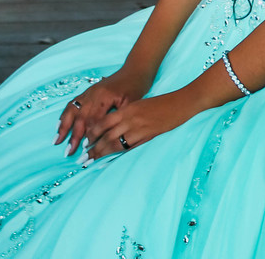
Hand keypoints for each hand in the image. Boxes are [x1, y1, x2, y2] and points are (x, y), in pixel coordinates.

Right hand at [55, 66, 151, 154]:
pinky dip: (65, 115)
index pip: (92, 120)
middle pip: (80, 117)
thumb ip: (117, 118)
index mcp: (104, 97)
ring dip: (64, 126)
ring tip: (57, 140)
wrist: (135, 70)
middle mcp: (93, 93)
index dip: (88, 136)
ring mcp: (88, 91)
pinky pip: (72, 103)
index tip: (84, 149)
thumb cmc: (136, 87)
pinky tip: (60, 125)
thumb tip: (105, 136)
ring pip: (72, 110)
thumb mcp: (131, 103)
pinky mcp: (87, 91)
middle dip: (73, 135)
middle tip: (69, 151)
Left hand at [83, 89, 200, 159]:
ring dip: (101, 153)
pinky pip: (128, 147)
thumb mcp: (140, 105)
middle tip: (83, 158)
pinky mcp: (147, 136)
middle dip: (93, 147)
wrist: (181, 103)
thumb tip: (112, 128)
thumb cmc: (162, 104)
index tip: (85, 142)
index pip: (103, 122)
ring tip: (91, 161)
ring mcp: (138, 127)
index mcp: (126, 108)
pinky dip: (117, 154)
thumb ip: (126, 115)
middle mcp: (129, 117)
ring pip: (114, 142)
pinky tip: (111, 159)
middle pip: (105, 134)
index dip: (92, 133)